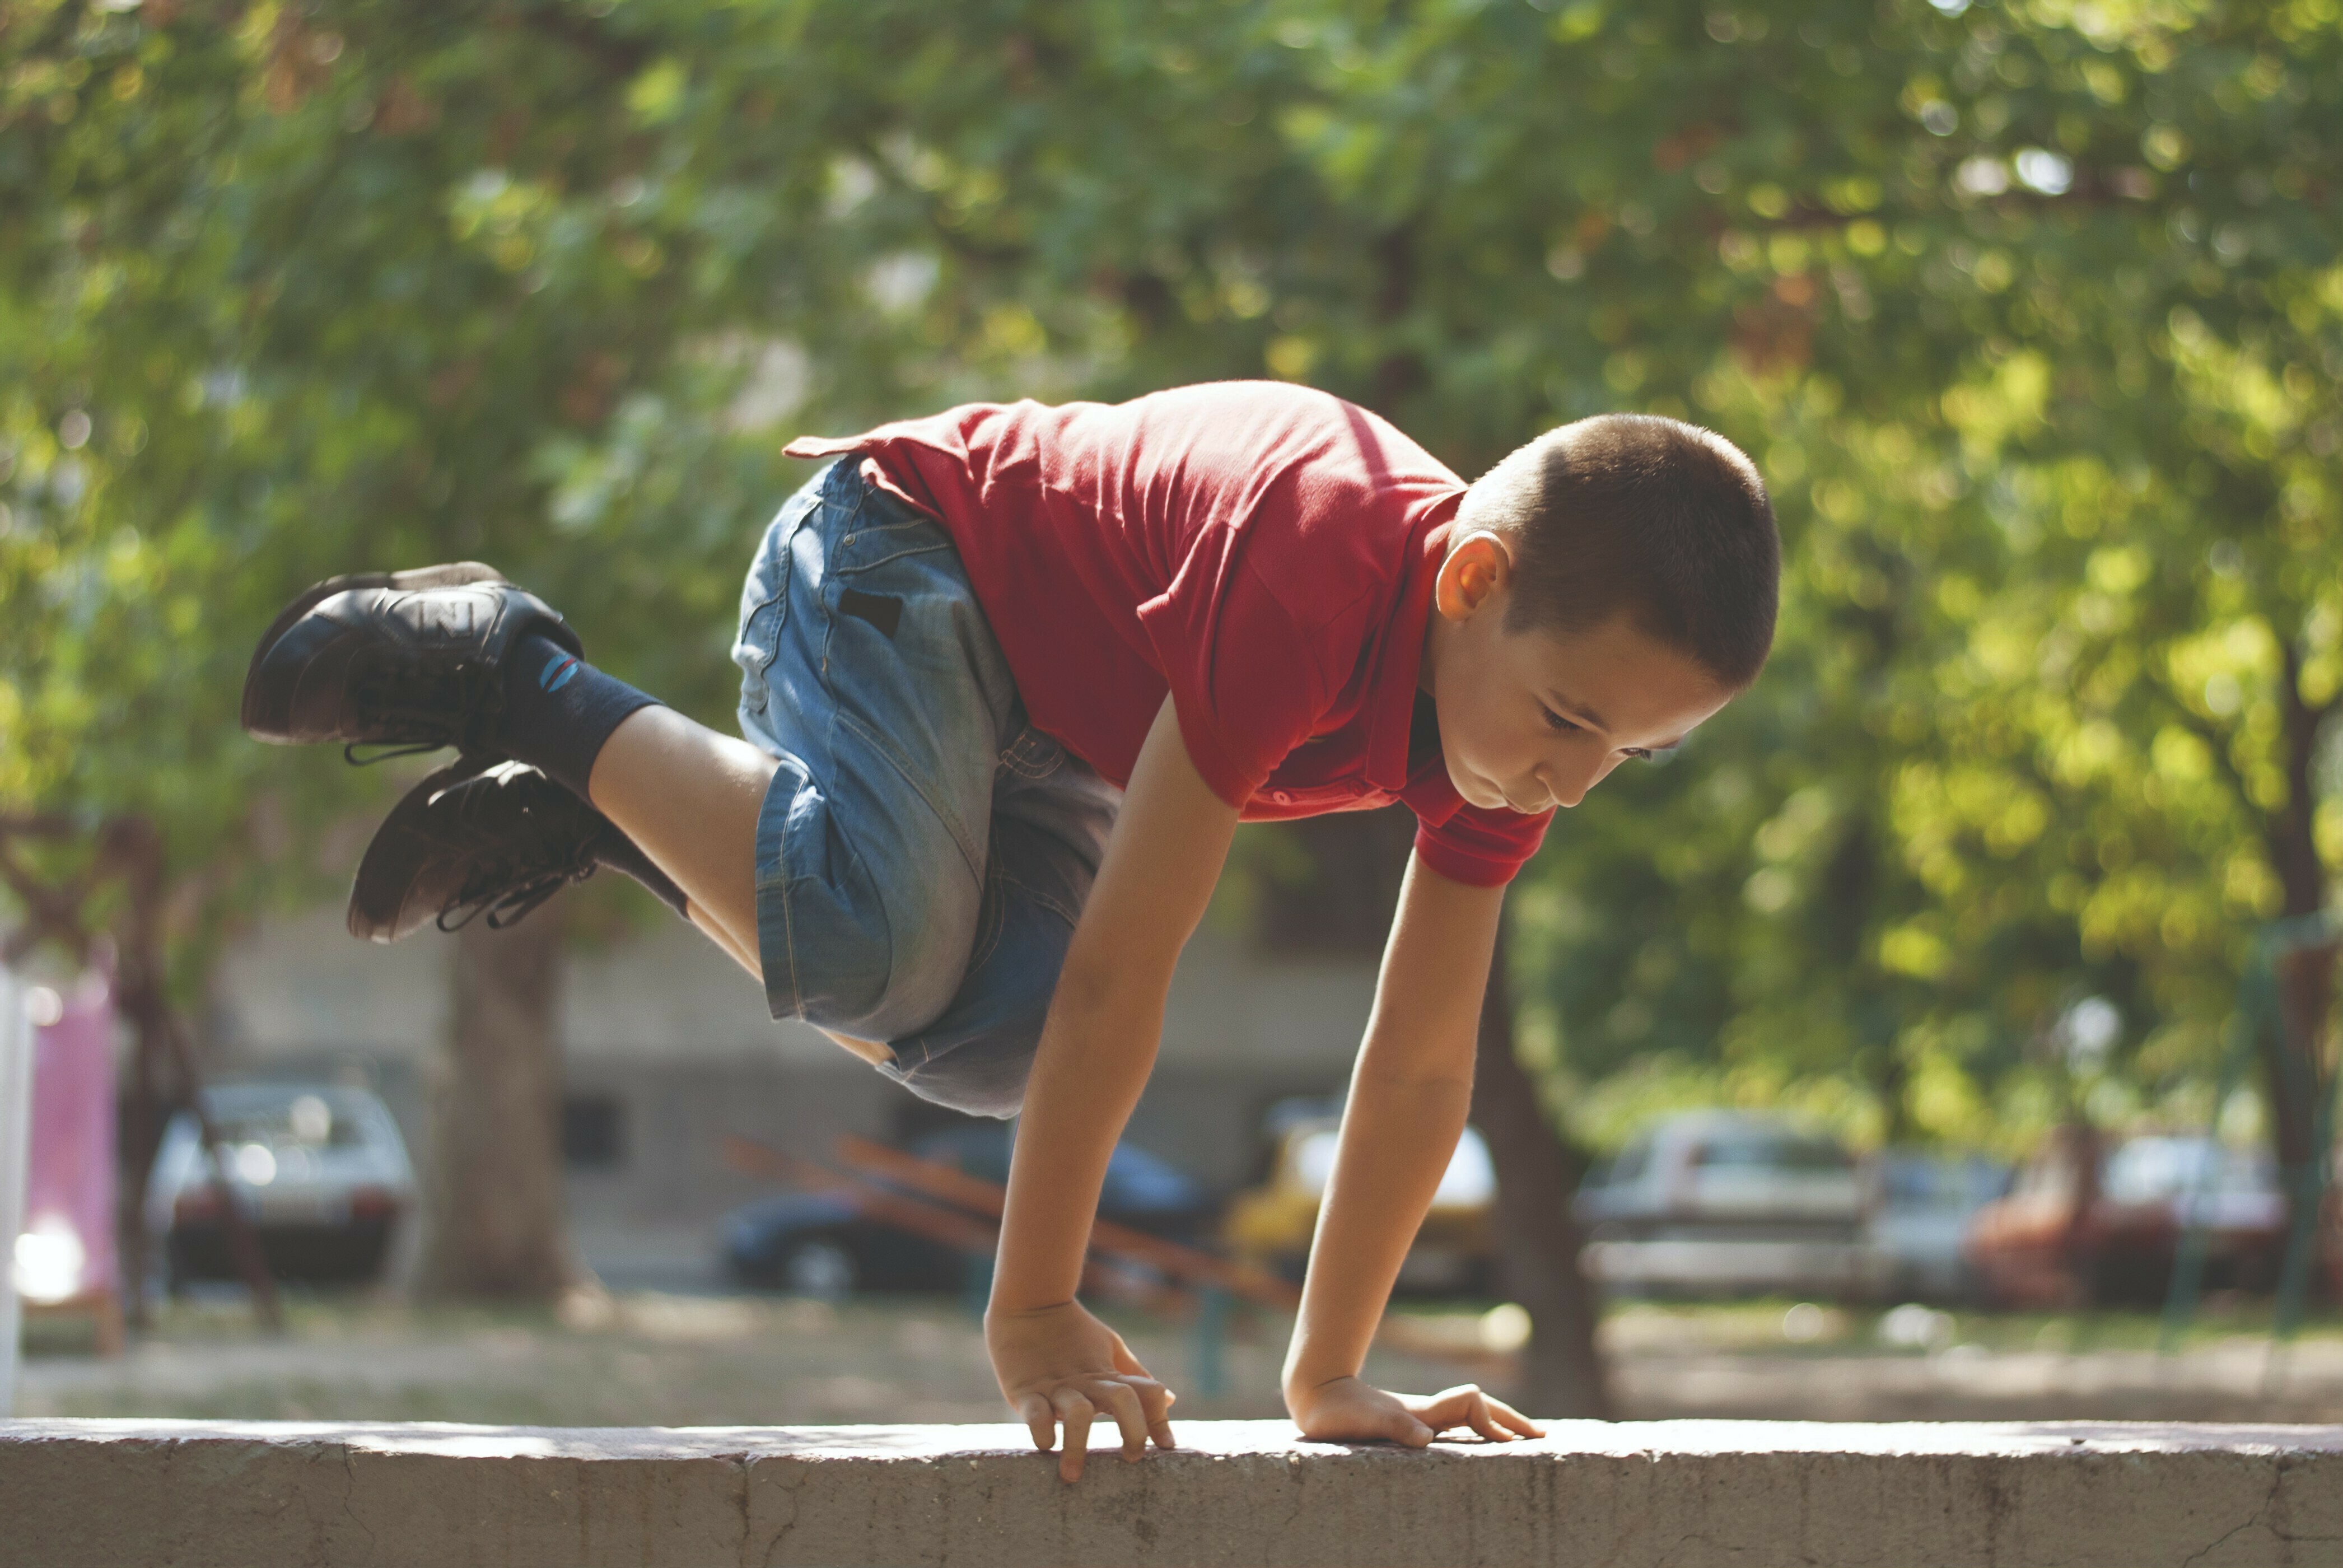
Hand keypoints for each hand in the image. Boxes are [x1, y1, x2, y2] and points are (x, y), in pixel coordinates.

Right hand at [986, 1299, 1176, 1481]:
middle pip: (1122, 1400)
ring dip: (1078, 1446)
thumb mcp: (1108, 1349)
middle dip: (1133, 1430)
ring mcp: (1056, 1387)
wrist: (1028, 1302)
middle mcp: (1087, 1382)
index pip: (1146, 1392)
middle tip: (1132, 1457)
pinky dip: (1042, 1431)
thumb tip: (1169, 1398)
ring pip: (1077, 1414)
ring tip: (1072, 1475)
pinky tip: (1045, 1444)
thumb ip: (1135, 1377)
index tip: (1168, 1447)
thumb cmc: (1072, 1331)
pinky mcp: (1026, 1390)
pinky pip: (1036, 1414)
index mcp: (1108, 1374)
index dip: (1160, 1419)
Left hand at [1287, 1376, 1543, 1447]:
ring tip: (1525, 1439)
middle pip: (1481, 1408)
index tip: (1508, 1444)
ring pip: (1471, 1415)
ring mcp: (1421, 1417)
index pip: (1472, 1405)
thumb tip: (1423, 1438)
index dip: (1491, 1421)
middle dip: (1512, 1421)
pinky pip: (1455, 1426)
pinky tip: (1482, 1442)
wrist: (1316, 1394)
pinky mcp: (1410, 1425)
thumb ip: (1394, 1427)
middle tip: (1543, 1437)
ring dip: (1499, 1425)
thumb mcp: (1365, 1422)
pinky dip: (1478, 1431)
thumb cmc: (1337, 1412)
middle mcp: (1428, 1412)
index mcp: (1424, 1411)